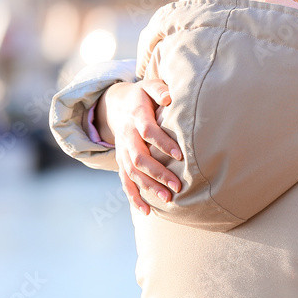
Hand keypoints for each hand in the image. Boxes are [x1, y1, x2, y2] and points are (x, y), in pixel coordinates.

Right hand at [98, 79, 182, 215]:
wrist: (116, 104)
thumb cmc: (142, 95)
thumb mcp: (149, 86)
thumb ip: (159, 89)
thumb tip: (169, 97)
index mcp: (135, 116)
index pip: (148, 131)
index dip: (163, 143)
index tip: (181, 155)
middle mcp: (126, 136)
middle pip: (139, 157)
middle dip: (158, 173)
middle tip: (177, 185)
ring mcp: (121, 150)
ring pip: (132, 172)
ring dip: (148, 187)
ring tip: (167, 199)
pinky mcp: (121, 161)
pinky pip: (125, 181)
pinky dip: (133, 197)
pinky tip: (145, 211)